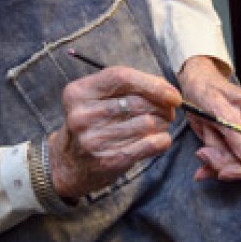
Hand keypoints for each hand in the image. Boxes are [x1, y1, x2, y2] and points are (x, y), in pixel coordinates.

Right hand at [48, 66, 180, 197]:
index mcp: (79, 92)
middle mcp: (82, 115)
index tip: (172, 94)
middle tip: (168, 111)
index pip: (122, 77)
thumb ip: (127, 87)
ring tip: (160, 125)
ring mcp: (94, 139)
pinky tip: (160, 139)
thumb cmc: (91, 124)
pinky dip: (163, 140)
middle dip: (162, 106)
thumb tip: (168, 91)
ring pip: (147, 124)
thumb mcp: (95, 98)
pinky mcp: (108, 160)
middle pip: (138, 102)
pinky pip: (150, 145)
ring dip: (163, 124)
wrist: (68, 164)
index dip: (153, 83)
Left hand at [178, 56, 240, 181]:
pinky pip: (237, 160)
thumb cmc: (206, 90)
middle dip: (226, 162)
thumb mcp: (215, 109)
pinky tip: (207, 158)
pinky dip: (220, 161)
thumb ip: (234, 133)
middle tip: (204, 154)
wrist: (199, 85)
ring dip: (220, 160)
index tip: (222, 172)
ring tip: (204, 149)